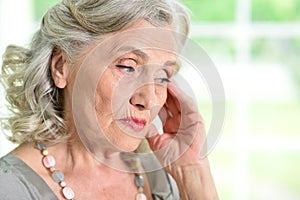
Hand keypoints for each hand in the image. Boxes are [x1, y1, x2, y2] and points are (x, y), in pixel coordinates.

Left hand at [147, 82, 218, 199]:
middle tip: (154, 78)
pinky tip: (173, 89)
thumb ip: (149, 130)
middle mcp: (180, 120)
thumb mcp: (156, 142)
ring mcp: (188, 119)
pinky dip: (180, 96)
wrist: (185, 169)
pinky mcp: (196, 119)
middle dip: (163, 90)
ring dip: (172, 89)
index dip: (156, 98)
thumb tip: (139, 121)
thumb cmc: (173, 160)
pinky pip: (188, 104)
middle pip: (171, 101)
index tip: (147, 89)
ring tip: (162, 79)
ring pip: (179, 100)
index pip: (163, 107)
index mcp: (171, 125)